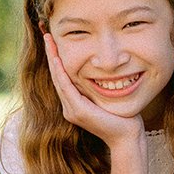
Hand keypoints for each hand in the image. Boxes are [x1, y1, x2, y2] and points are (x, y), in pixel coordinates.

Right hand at [43, 30, 144, 148]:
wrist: (127, 138)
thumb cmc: (123, 118)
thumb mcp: (107, 98)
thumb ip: (100, 86)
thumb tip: (103, 69)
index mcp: (74, 104)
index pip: (62, 77)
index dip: (56, 59)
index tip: (54, 41)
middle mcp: (69, 108)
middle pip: (56, 76)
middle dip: (51, 54)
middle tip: (46, 35)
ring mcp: (72, 110)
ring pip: (58, 79)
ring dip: (53, 59)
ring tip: (49, 42)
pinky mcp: (79, 111)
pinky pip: (67, 88)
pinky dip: (61, 73)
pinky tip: (57, 60)